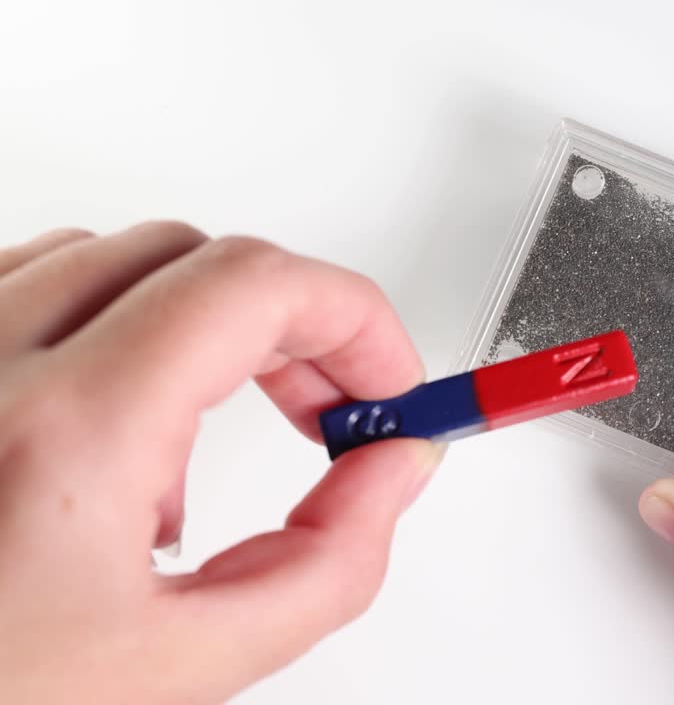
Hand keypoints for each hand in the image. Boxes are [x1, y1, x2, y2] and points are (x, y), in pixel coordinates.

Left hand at [0, 224, 440, 703]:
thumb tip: (391, 474)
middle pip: (200, 258)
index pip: (258, 286)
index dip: (357, 318)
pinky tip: (112, 426)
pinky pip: (31, 282)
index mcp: (67, 433)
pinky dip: (110, 329)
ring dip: (200, 327)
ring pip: (115, 259)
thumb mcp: (182, 670)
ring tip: (199, 443)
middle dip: (296, 326)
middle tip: (331, 408)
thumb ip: (327, 564)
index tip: (387, 381)